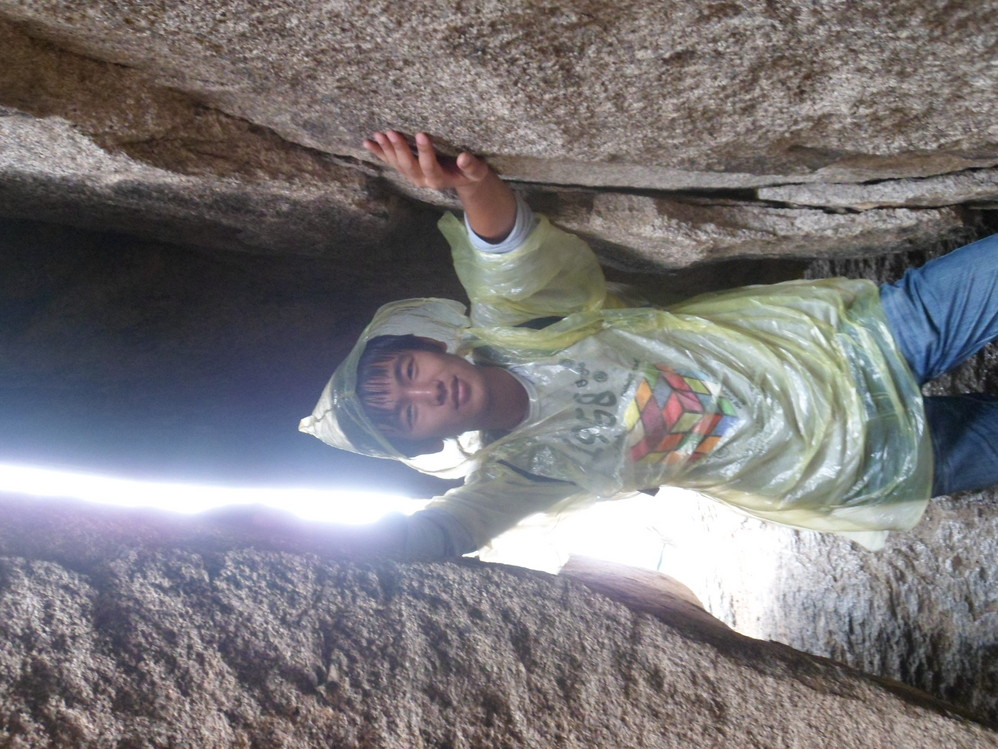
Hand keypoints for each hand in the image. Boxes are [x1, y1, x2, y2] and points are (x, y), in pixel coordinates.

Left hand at [363, 130, 489, 191]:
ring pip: (396, 163)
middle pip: (408, 165)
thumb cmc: (470, 173)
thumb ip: (471, 166)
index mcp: (438, 180)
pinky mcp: (405, 170)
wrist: (461, 179)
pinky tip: (367, 143)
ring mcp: (411, 175)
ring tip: (379, 135)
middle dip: (399, 149)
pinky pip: (389, 162)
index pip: (429, 165)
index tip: (420, 134)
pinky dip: (378, 152)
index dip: (425, 151)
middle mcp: (421, 180)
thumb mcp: (476, 172)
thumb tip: (464, 158)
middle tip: (391, 132)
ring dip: (386, 149)